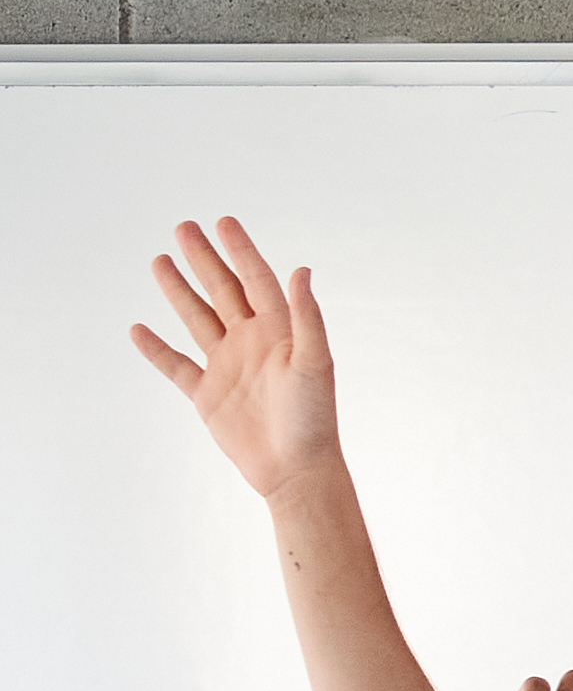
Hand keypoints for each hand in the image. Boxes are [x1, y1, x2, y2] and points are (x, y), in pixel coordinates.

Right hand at [129, 216, 340, 495]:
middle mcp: (252, 343)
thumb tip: (301, 270)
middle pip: (222, 290)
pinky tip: (138, 328)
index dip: (240, 250)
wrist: (296, 469)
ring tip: (159, 260)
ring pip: (197, 318)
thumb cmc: (314, 418)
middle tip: (184, 227)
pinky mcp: (208, 395)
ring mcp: (228, 367)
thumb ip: (307, 317)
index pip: (256, 280)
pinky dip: (155, 348)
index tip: (223, 221)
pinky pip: (176, 365)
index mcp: (279, 332)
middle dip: (203, 259)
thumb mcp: (316, 362)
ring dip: (178, 290)